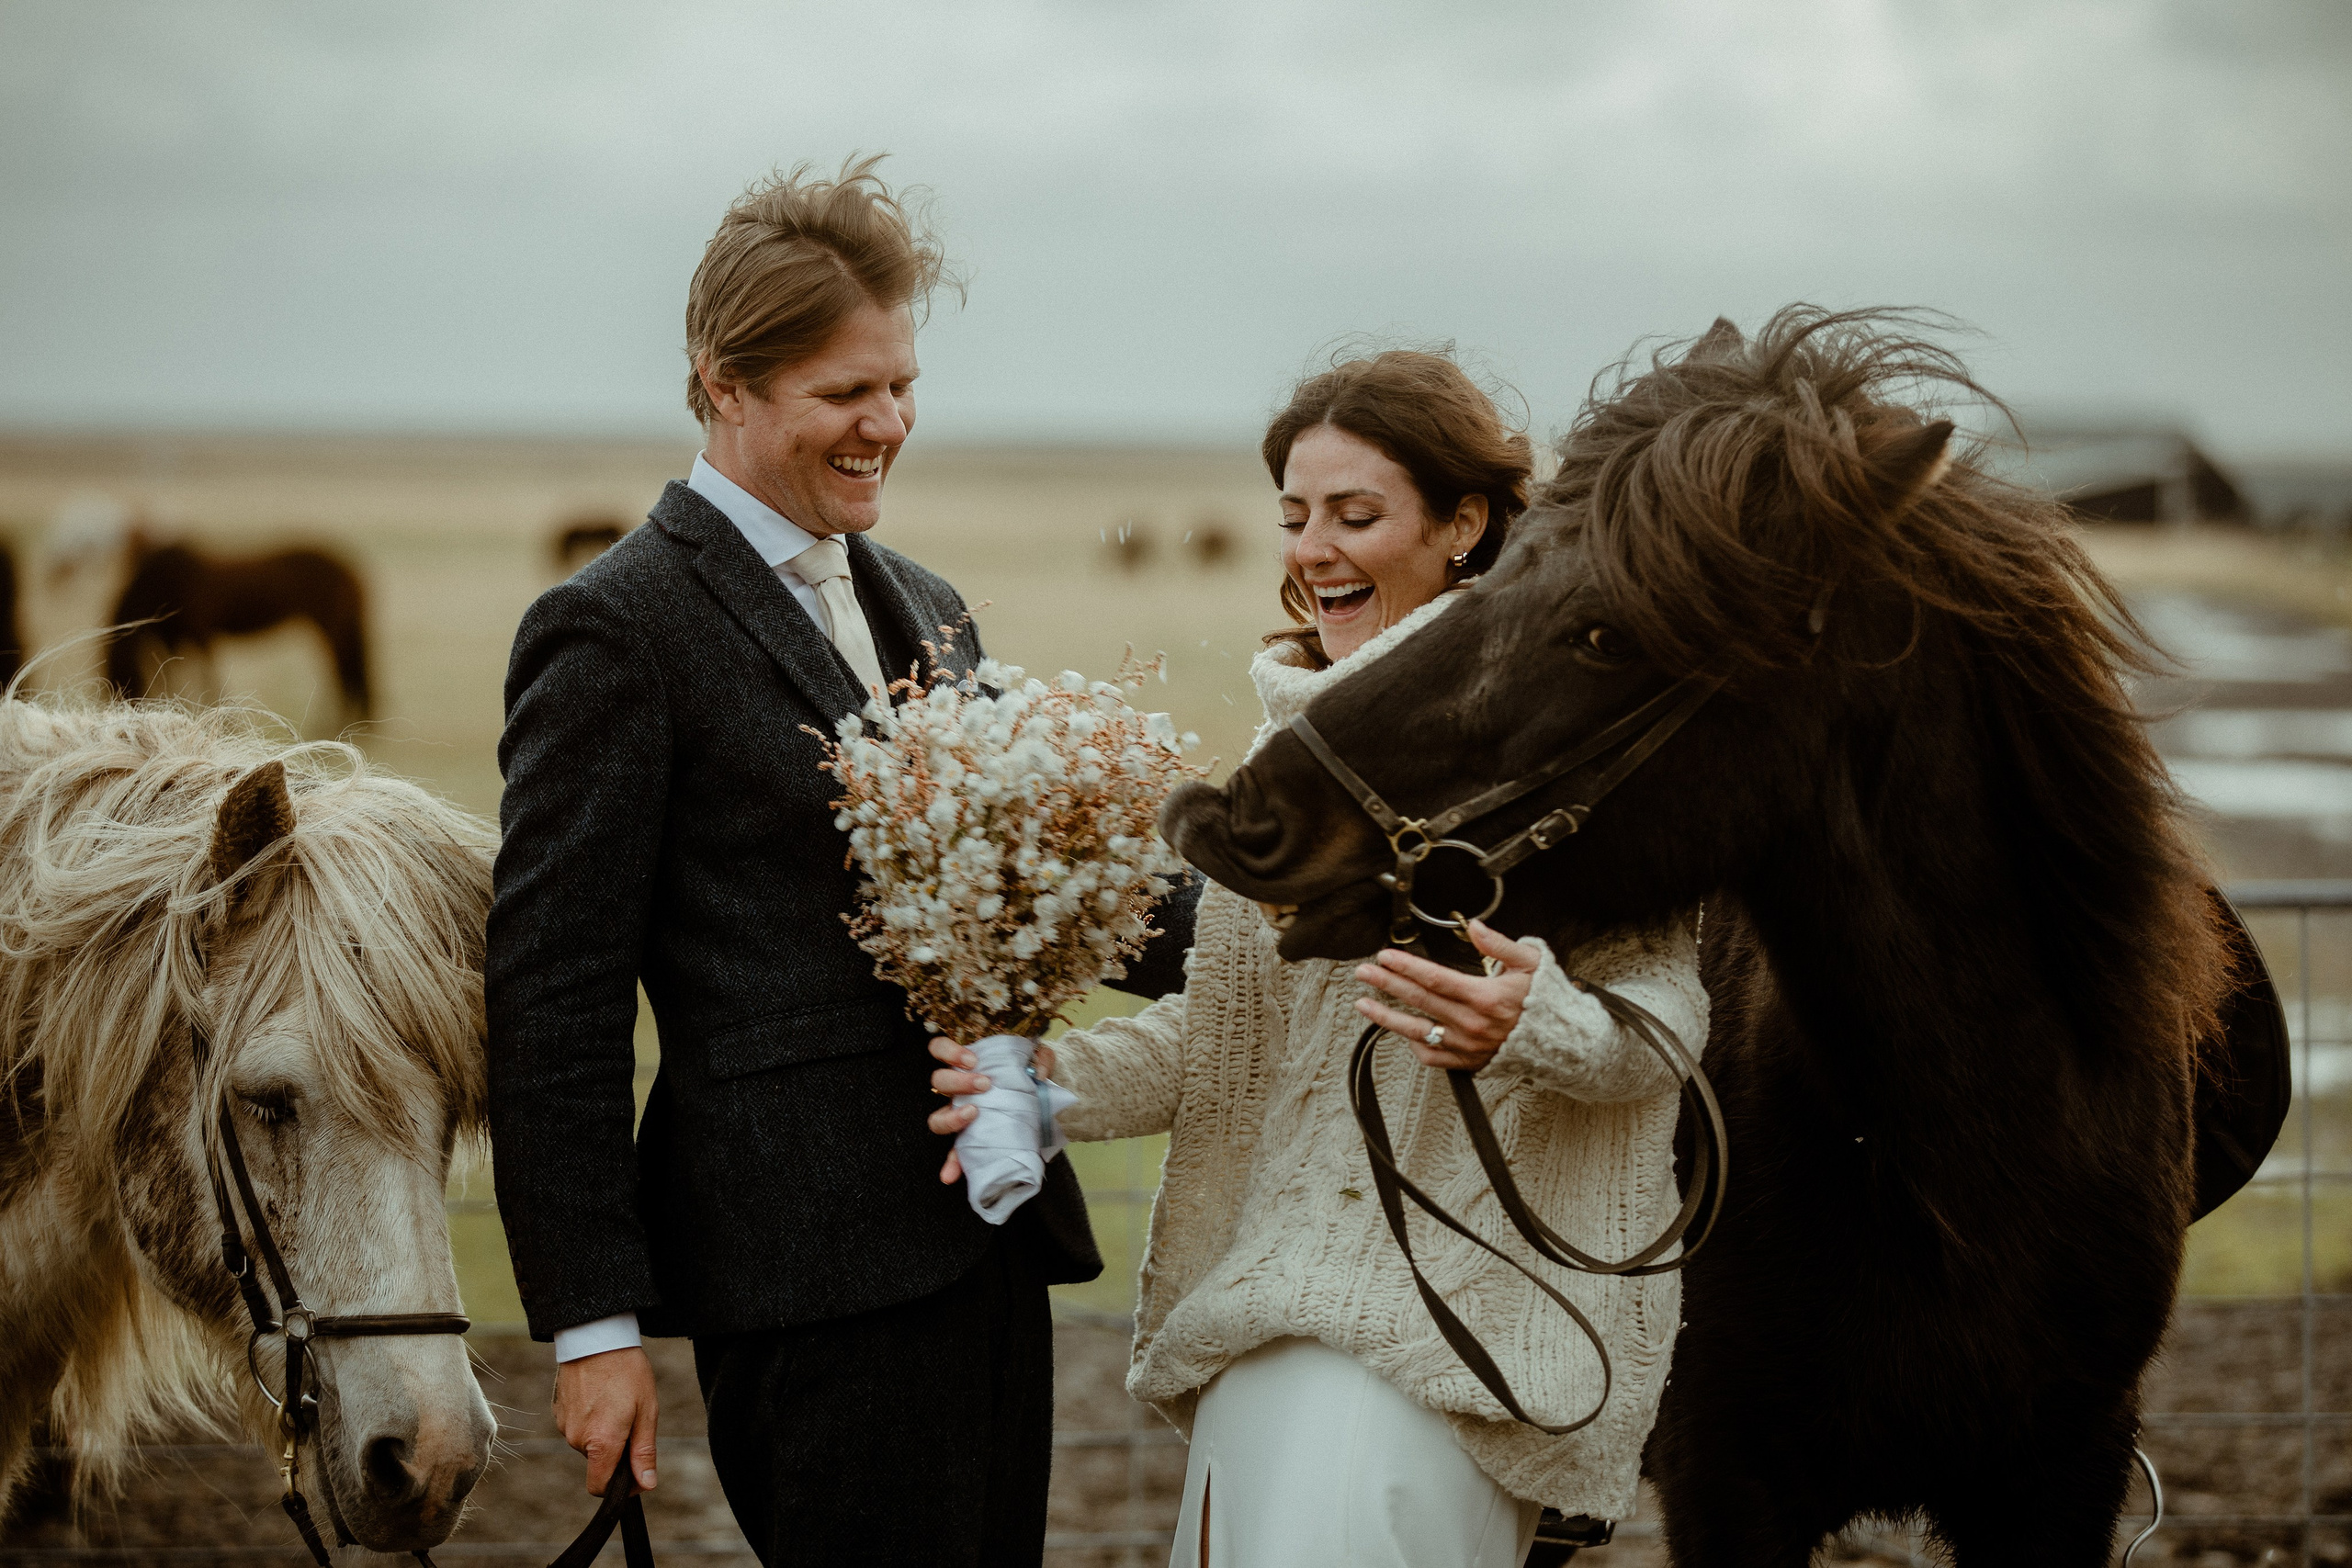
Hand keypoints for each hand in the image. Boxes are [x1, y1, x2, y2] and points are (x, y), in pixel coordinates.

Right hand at [553, 1345, 657, 1496]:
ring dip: (602, 1431)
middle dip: (615, 1449)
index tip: (633, 1473)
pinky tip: (599, 1394)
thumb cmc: (627, 1371)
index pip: (600, 1487)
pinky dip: (589, 1417)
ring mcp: (564, 1425)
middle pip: (598, 1461)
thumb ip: (643, 1452)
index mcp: (602, 1442)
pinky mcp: (557, 1411)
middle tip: (631, 1417)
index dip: (617, 1488)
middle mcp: (577, 1439)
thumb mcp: (647, 1411)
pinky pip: (577, 1426)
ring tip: (614, 1399)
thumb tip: (646, 1485)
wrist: (596, 1336)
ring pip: (587, 1442)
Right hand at [927, 1036, 1056, 1182]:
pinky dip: (951, 1164)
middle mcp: (958, 1089)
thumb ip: (1040, 1058)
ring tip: (973, 1114)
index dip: (948, 1052)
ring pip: (937, 1118)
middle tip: (984, 1084)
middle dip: (958, 1081)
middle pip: (938, 1081)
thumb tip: (1038, 1073)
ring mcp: (960, 1114)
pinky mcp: (970, 1140)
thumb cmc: (1031, 1073)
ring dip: (951, 1117)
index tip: (972, 1060)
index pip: (940, 1050)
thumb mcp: (1038, 1058)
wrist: (1043, 1098)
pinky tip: (950, 1175)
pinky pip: (954, 1154)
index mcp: (968, 1065)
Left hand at [1353, 919, 1540, 1070]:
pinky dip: (1414, 1043)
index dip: (1407, 967)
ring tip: (1363, 1004)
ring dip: (1386, 1017)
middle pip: (1419, 1001)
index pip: (1435, 979)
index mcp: (1484, 997)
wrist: (1560, 1040)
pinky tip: (1401, 1030)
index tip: (1385, 957)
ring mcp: (1467, 1045)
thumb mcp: (1529, 961)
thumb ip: (1499, 943)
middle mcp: (1472, 1023)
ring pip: (1417, 1031)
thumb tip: (1475, 926)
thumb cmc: (1544, 998)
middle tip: (1363, 972)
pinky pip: (1432, 1056)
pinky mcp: (1467, 1061)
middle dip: (1387, 984)